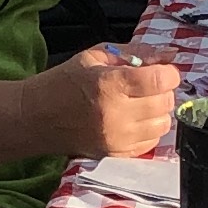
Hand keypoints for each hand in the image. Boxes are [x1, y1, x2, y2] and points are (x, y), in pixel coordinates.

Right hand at [37, 46, 181, 157]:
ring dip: (158, 111)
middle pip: (165, 102)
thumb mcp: (96, 57)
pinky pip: (151, 143)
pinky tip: (133, 120)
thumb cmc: (64, 82)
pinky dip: (149, 130)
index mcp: (109, 84)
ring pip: (163, 124)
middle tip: (147, 86)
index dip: (168, 73)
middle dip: (163, 91)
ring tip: (140, 104)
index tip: (161, 70)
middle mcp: (116, 114)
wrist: (36, 117)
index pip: (161, 80)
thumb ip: (136, 53)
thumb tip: (171, 55)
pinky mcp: (116, 154)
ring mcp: (117, 138)